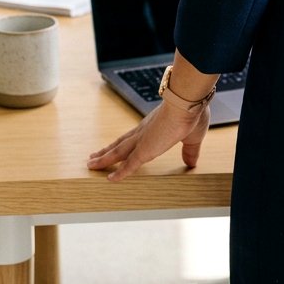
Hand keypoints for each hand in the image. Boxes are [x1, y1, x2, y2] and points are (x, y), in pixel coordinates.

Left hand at [87, 101, 209, 182]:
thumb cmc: (191, 113)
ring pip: (117, 152)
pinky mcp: (144, 151)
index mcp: (154, 126)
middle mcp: (144, 132)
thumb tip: (191, 162)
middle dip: (107, 151)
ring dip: (104, 159)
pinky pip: (128, 165)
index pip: (134, 137)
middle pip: (120, 144)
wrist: (186, 104)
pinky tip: (110, 180)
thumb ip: (190, 150)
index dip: (124, 143)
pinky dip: (119, 173)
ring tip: (91, 164)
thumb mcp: (192, 136)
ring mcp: (142, 140)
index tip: (115, 147)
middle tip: (93, 157)